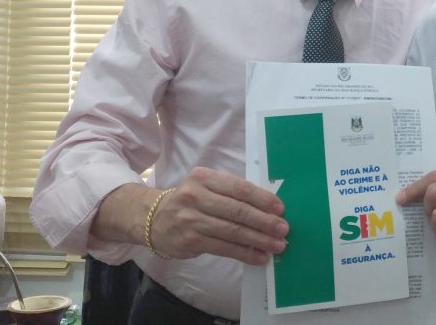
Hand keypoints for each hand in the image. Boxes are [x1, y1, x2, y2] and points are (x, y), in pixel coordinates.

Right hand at [104, 167, 287, 265]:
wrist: (151, 218)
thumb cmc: (189, 201)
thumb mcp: (205, 187)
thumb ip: (231, 193)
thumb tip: (268, 207)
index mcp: (204, 178)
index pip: (239, 188)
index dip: (262, 199)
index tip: (280, 208)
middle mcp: (196, 196)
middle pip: (238, 210)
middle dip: (265, 221)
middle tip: (284, 229)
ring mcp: (192, 220)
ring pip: (233, 231)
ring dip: (259, 240)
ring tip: (277, 245)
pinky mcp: (190, 241)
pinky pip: (224, 248)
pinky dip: (245, 253)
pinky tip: (260, 257)